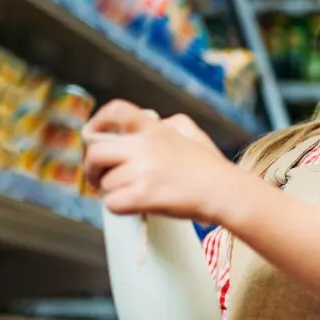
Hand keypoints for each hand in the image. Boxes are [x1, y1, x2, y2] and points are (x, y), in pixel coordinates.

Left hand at [83, 100, 242, 224]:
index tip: (93, 135)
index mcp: (155, 129)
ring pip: (105, 183)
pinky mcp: (144, 196)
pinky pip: (112, 203)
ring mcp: (143, 171)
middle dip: (93, 167)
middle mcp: (144, 146)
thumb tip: (151, 122)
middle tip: (101, 178)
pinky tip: (135, 206)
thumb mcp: (192, 132)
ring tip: (133, 194)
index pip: (116, 112)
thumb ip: (168, 124)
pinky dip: (119, 207)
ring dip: (113, 191)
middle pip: (96, 152)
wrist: (226, 192)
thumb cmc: (211, 167)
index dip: (97, 123)